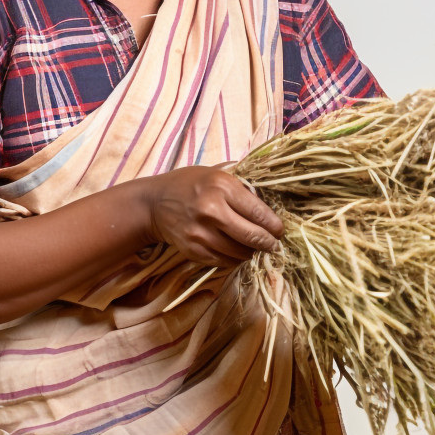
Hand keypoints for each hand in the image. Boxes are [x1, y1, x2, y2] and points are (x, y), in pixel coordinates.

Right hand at [143, 166, 283, 267]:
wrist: (154, 203)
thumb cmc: (190, 184)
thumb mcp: (216, 173)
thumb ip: (241, 184)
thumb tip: (271, 198)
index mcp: (221, 187)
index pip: (258, 212)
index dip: (274, 226)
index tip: (279, 230)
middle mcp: (212, 210)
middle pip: (253, 236)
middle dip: (268, 243)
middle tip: (273, 244)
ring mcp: (201, 233)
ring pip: (240, 252)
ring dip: (251, 252)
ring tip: (254, 246)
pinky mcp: (194, 250)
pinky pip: (225, 261)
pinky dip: (235, 258)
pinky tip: (237, 250)